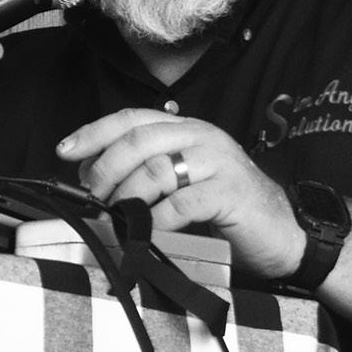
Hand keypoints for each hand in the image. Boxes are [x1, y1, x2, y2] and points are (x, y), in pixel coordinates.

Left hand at [55, 108, 304, 279]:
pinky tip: (148, 230)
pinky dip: (156, 219)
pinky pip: (181, 203)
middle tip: (92, 195)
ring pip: (155, 169)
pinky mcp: (231, 193)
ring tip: (116, 216)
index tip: (65, 151)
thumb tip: (92, 178)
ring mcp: (218, 162)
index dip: (93, 133)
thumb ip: (146, 171)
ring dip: (126, 196)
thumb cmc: (228, 209)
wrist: (286, 232)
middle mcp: (201, 137)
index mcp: (186, 129)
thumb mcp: (183, 180)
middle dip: (104, 169)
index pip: (130, 119)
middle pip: (137, 142)